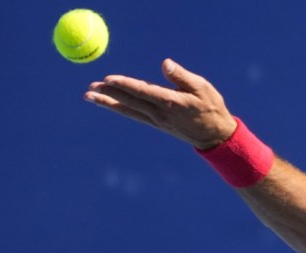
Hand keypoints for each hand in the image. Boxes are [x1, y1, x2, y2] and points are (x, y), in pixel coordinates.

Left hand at [84, 59, 237, 149]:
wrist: (215, 136)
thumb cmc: (211, 107)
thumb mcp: (202, 87)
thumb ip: (182, 76)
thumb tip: (165, 63)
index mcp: (171, 102)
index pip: (142, 91)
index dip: (124, 85)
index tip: (107, 79)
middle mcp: (160, 113)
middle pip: (130, 102)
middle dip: (109, 94)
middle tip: (90, 88)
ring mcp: (157, 121)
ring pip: (128, 110)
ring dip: (108, 103)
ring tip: (90, 96)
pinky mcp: (157, 124)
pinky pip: (134, 115)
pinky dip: (119, 109)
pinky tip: (110, 104)